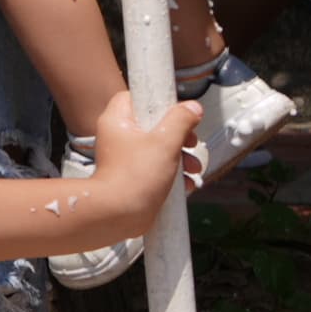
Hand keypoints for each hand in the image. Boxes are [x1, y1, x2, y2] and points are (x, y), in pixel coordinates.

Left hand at [88, 89, 207, 220]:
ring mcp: (125, 157)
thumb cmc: (135, 177)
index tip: (178, 111)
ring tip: (193, 168)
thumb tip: (192, 107)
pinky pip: (158, 168)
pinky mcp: (134, 176)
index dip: (158, 101)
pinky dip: (174, 175)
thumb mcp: (165, 142)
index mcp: (117, 120)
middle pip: (153, 124)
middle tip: (191, 142)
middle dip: (179, 135)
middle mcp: (118, 136)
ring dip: (181, 157)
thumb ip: (180, 121)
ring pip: (159, 148)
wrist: (119, 214)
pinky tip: (186, 185)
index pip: (136, 96)